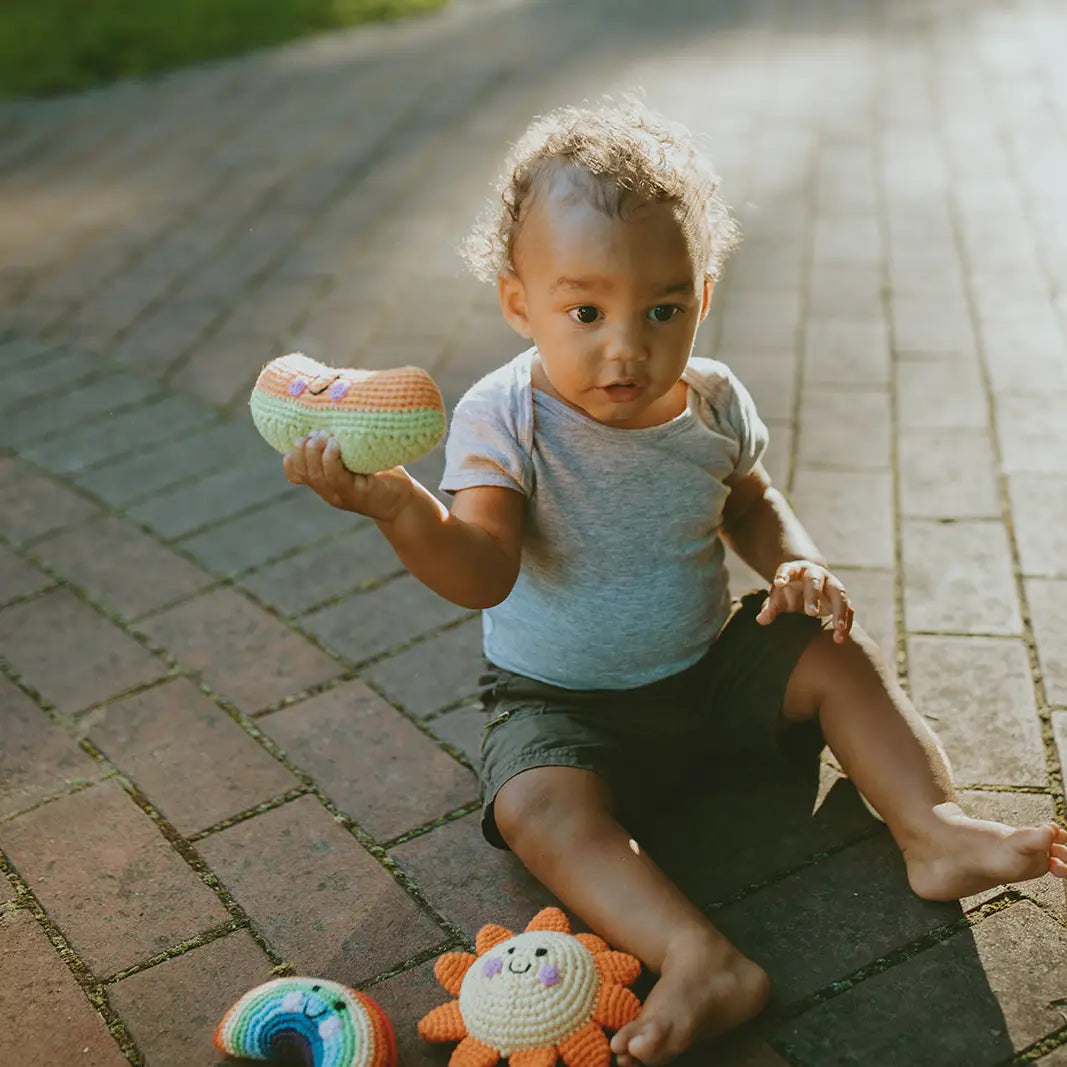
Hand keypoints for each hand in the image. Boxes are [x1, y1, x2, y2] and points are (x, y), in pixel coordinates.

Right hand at [283, 430, 415, 523]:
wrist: (406, 502)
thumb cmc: (385, 474)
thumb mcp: (360, 456)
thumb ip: (347, 441)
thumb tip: (342, 404)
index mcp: (324, 480)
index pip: (293, 471)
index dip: (291, 454)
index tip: (303, 435)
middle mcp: (327, 490)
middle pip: (300, 470)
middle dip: (302, 448)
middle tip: (316, 432)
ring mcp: (339, 495)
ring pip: (315, 474)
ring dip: (315, 451)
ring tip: (324, 435)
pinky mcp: (354, 495)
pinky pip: (334, 477)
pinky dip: (330, 459)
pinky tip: (335, 445)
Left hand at [755, 559, 853, 642]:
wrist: (806, 587)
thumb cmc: (788, 593)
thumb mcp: (777, 599)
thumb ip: (770, 608)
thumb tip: (761, 620)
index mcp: (795, 570)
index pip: (788, 569)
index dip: (783, 575)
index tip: (779, 583)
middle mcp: (814, 574)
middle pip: (815, 581)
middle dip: (813, 595)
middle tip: (810, 612)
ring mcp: (830, 584)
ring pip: (838, 594)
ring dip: (839, 611)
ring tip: (837, 628)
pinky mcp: (841, 597)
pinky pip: (848, 609)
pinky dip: (846, 623)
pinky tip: (840, 638)